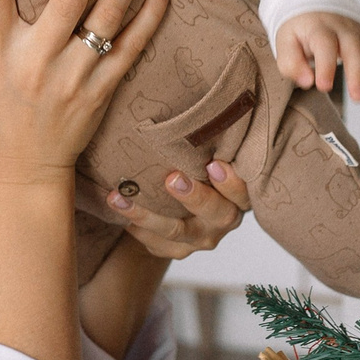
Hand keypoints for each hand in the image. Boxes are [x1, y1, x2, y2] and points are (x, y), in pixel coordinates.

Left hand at [104, 160, 252, 260]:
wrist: (191, 207)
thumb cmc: (204, 171)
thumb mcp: (214, 158)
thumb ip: (212, 146)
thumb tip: (198, 109)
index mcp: (239, 198)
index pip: (243, 192)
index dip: (230, 182)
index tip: (213, 164)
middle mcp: (223, 221)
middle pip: (215, 214)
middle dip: (193, 197)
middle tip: (171, 179)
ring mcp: (200, 239)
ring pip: (175, 231)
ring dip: (145, 215)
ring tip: (118, 197)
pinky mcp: (178, 250)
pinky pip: (156, 243)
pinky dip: (136, 227)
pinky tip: (117, 209)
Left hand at [275, 11, 359, 102]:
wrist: (315, 6)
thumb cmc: (301, 29)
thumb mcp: (285, 42)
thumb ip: (291, 63)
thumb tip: (307, 81)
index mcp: (319, 29)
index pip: (325, 44)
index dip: (326, 65)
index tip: (324, 86)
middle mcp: (343, 30)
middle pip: (355, 48)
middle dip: (359, 74)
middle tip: (359, 97)